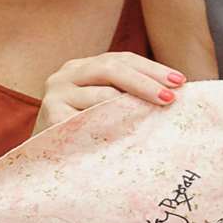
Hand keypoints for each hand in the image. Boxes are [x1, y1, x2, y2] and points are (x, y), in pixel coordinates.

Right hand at [33, 52, 187, 133]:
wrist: (42, 163)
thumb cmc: (82, 134)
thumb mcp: (102, 107)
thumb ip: (125, 95)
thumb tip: (174, 92)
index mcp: (81, 67)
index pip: (122, 59)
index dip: (152, 68)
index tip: (180, 82)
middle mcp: (65, 74)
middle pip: (111, 68)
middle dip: (145, 82)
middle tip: (170, 98)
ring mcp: (55, 94)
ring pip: (101, 93)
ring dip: (132, 106)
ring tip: (156, 117)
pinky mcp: (51, 116)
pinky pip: (89, 119)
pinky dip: (110, 124)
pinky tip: (129, 134)